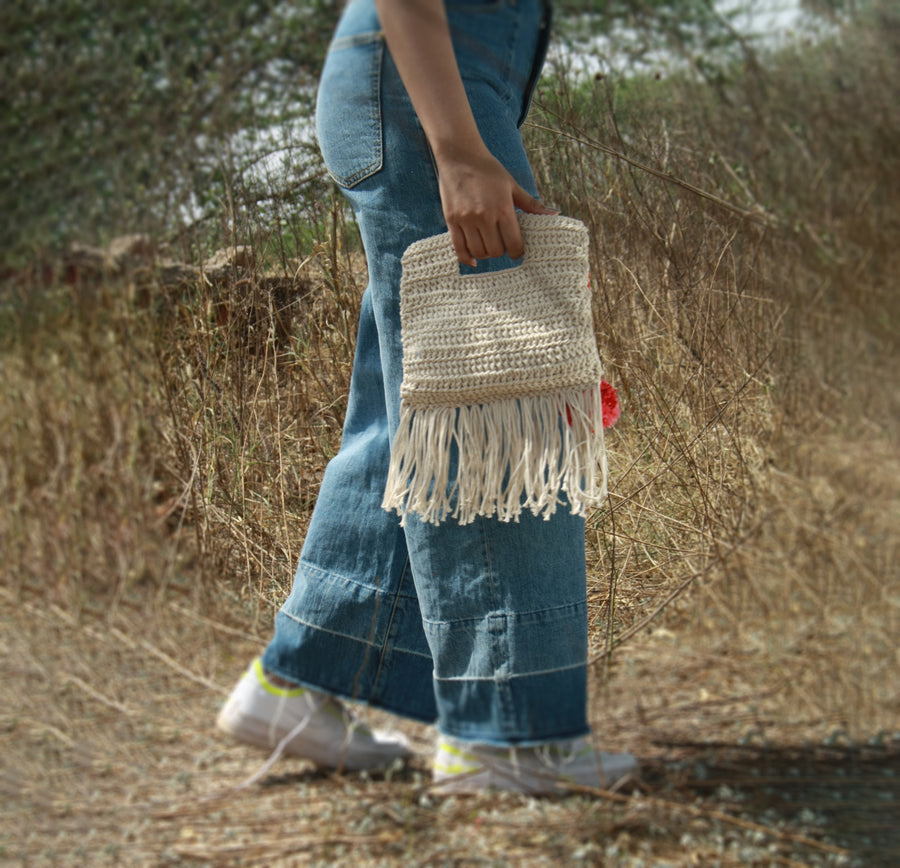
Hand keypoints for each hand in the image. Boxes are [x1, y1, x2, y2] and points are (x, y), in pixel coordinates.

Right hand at [435, 143, 557, 265]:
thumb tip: (554, 213)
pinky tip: (473, 259)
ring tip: (487, 245)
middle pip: (496, 251)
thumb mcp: (512, 185)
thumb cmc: (488, 169)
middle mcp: (485, 216)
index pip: (514, 244)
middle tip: (501, 244)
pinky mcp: (452, 220)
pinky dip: (466, 257)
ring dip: (485, 253)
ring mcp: (466, 219)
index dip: (517, 251)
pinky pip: (459, 248)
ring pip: (478, 252)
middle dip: (501, 251)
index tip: (516, 250)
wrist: (459, 154)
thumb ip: (531, 204)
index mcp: (503, 208)